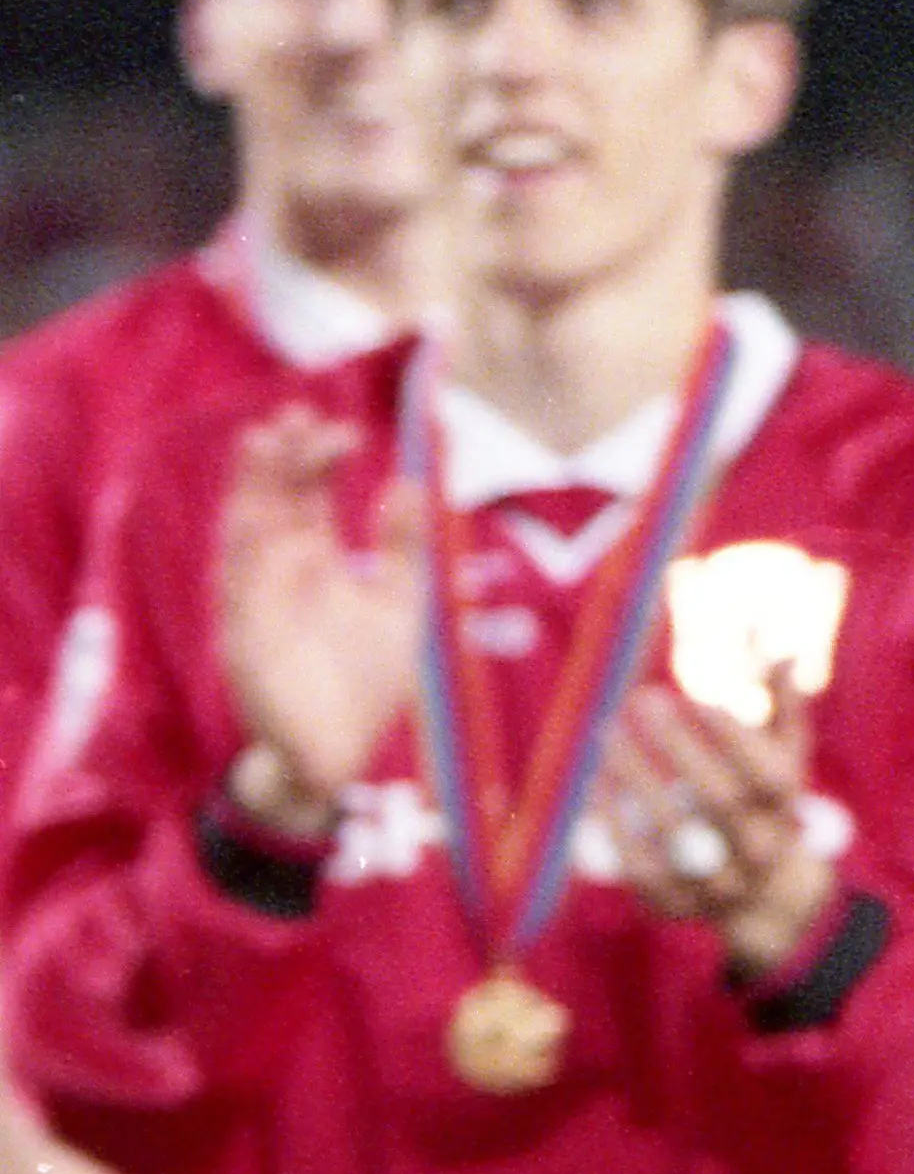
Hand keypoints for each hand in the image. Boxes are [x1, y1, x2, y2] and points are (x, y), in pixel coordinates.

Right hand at [215, 410, 423, 813]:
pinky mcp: (244, 648)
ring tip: (260, 448)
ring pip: (244, 540)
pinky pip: (242, 599)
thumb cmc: (367, 678)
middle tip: (288, 418)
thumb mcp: (400, 604)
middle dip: (275, 463)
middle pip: (270, 505)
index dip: (317, 461)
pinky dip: (251, 563)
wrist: (343, 754)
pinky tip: (264, 528)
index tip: (340, 428)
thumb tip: (411, 481)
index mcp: (315, 562)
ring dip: (250, 495)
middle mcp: (279, 576)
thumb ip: (404, 547)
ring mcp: (257, 608)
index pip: (309, 497)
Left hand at [599, 674, 831, 985]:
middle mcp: (758, 850)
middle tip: (642, 697)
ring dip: (636, 775)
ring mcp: (717, 883)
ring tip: (609, 732)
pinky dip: (613, 823)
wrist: (760, 893)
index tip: (694, 699)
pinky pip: (638, 865)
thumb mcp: (784, 756)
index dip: (732, 737)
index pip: (766, 775)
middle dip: (679, 745)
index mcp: (786, 811)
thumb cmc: (764, 803)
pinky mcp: (675, 903)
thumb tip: (782, 652)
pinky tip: (596, 783)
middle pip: (720, 799)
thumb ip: (783, 705)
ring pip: (673, 831)